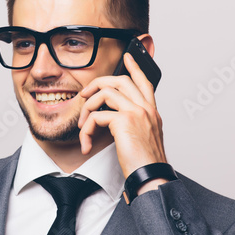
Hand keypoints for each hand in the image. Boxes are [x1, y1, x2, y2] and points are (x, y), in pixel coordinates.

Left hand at [78, 52, 167, 188]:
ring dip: (87, 109)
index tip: (127, 56)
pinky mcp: (124, 120)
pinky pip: (97, 116)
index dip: (135, 67)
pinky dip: (87, 129)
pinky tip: (87, 143)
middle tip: (84, 94)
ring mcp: (137, 112)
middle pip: (120, 80)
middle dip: (97, 83)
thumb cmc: (145, 164)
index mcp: (152, 112)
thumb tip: (114, 120)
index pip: (144, 82)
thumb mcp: (144, 139)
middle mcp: (146, 108)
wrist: (150, 177)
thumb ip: (134, 125)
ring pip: (105, 93)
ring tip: (83, 126)